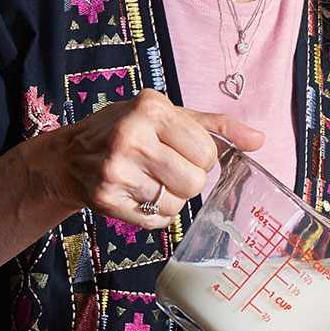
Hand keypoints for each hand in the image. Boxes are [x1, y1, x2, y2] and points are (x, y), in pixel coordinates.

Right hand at [33, 89, 263, 229]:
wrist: (70, 156)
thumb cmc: (128, 130)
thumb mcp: (170, 117)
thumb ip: (217, 127)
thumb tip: (259, 139)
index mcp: (151, 109)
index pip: (207, 151)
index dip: (202, 157)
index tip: (183, 151)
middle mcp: (131, 137)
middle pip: (195, 182)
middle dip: (188, 181)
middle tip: (167, 169)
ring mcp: (116, 170)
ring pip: (176, 204)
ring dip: (171, 198)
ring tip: (150, 181)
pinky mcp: (106, 199)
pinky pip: (156, 220)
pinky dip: (155, 214)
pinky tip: (139, 195)